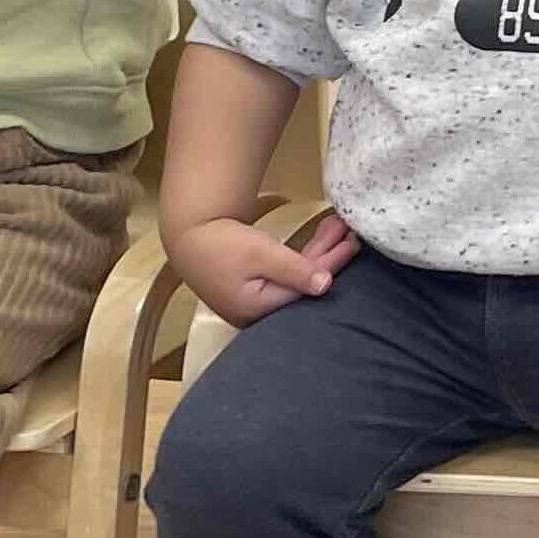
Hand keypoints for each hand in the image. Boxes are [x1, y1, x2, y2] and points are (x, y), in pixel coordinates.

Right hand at [169, 211, 357, 329]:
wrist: (186, 233)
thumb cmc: (221, 244)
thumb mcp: (261, 253)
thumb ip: (295, 270)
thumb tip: (326, 286)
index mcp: (261, 309)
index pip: (306, 287)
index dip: (332, 264)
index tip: (352, 243)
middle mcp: (261, 310)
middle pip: (304, 282)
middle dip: (329, 255)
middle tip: (351, 233)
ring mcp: (258, 298)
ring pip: (298, 274)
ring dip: (318, 250)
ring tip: (338, 227)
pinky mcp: (256, 285)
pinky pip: (287, 271)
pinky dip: (302, 254)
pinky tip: (319, 237)